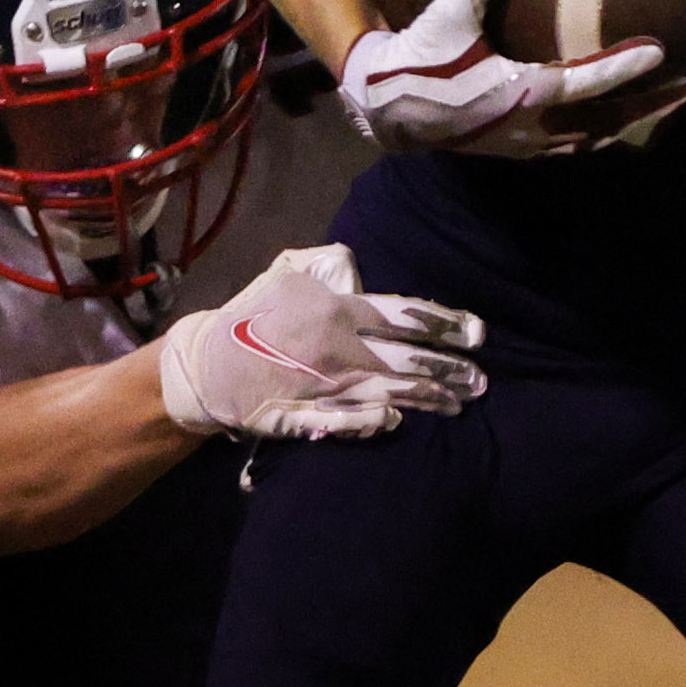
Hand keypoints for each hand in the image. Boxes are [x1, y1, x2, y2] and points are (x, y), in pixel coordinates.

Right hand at [158, 244, 484, 439]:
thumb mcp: (287, 274)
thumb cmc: (252, 316)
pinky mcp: (307, 417)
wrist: (205, 363)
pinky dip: (376, 420)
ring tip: (459, 402)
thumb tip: (358, 265)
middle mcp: (338, 349)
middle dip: (449, 369)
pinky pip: (349, 421)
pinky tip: (401, 420)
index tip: (477, 333)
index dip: (445, 324)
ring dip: (428, 398)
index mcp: (336, 310)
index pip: (404, 316)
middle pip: (407, 359)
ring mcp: (324, 386)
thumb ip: (329, 267)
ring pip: (390, 391)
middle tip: (480, 380)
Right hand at [340, 0, 666, 156]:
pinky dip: (596, 133)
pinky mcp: (512, 150)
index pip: (589, 81)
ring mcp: (523, 144)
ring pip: (590, 139)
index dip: (627, 65)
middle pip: (606, 120)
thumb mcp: (445, 13)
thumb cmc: (417, 60)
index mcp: (522, 95)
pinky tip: (606, 121)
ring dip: (626, 123)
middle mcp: (531, 127)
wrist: (384, 108)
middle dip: (649, 106)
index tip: (662, 50)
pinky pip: (568, 145)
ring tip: (657, 108)